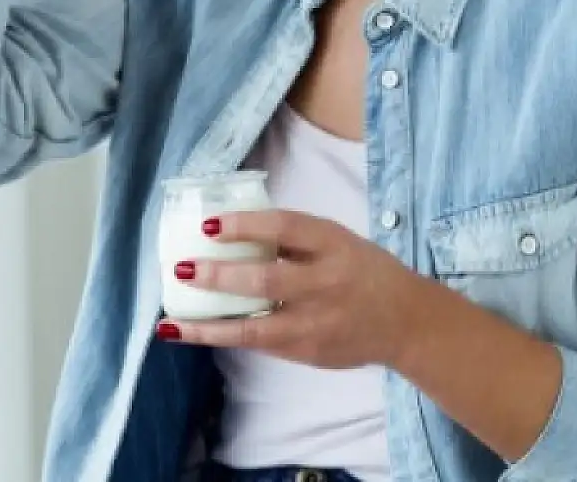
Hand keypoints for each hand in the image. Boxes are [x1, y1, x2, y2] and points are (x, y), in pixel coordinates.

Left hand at [159, 209, 428, 369]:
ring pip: (255, 328)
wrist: (405, 322)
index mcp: (334, 245)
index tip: (209, 224)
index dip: (245, 225)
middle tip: (183, 268)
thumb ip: (296, 238)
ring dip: (209, 326)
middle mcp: (325, 283)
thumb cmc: (362, 271)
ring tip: (171, 322)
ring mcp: (316, 323)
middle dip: (220, 276)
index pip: (285, 228)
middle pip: (267, 280)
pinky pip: (259, 343)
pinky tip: (194, 333)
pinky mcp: (307, 352)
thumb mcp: (338, 241)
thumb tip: (234, 227)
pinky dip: (225, 337)